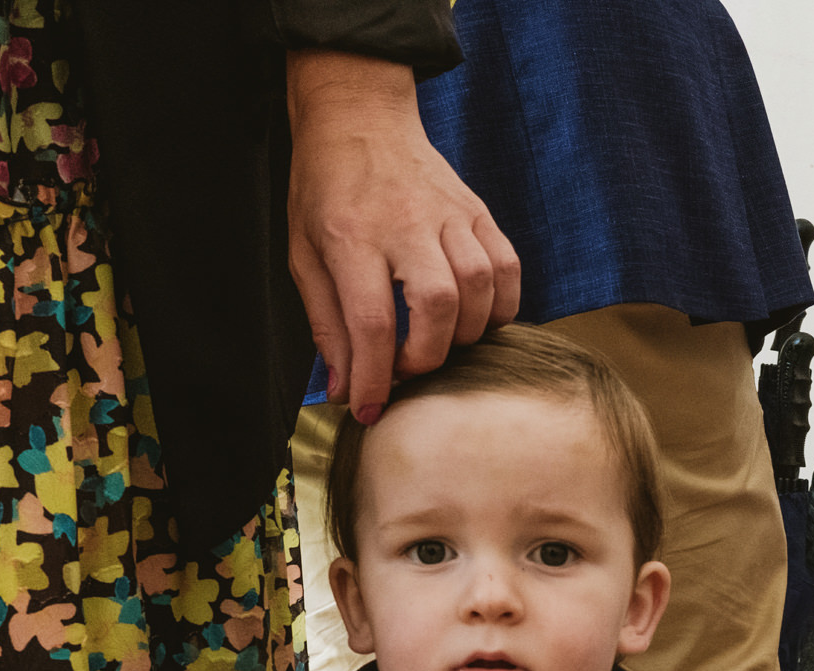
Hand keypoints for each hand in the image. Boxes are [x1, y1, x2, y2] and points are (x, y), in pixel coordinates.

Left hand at [286, 51, 521, 424]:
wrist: (360, 118)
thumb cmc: (327, 190)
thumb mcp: (305, 256)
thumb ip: (327, 325)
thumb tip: (347, 389)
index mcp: (352, 236)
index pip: (373, 322)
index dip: (375, 378)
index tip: (371, 409)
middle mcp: (406, 223)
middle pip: (437, 307)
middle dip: (426, 357)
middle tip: (405, 367)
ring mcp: (450, 214)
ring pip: (479, 289)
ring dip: (464, 333)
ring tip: (438, 340)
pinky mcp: (478, 212)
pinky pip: (507, 268)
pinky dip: (499, 306)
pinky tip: (475, 317)